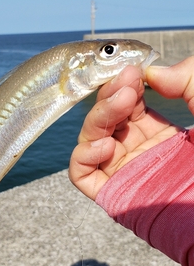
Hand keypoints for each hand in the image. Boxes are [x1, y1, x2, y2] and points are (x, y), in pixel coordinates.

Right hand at [69, 57, 193, 199]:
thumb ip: (185, 79)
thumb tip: (152, 73)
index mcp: (159, 132)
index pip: (127, 104)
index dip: (125, 85)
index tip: (133, 72)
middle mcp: (138, 149)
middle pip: (106, 118)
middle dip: (110, 96)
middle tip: (127, 84)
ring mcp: (125, 171)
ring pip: (90, 139)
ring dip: (98, 116)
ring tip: (121, 104)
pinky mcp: (114, 193)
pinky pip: (81, 174)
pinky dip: (83, 155)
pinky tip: (106, 144)